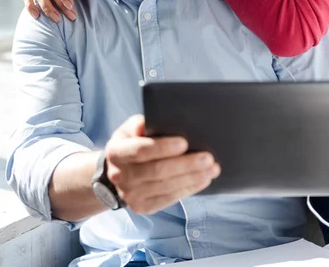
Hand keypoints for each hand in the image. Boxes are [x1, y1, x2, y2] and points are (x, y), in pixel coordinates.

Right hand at [106, 115, 220, 214]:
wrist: (117, 172)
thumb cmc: (132, 142)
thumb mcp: (131, 128)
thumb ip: (143, 123)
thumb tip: (158, 121)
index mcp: (116, 152)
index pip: (140, 150)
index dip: (163, 147)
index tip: (185, 142)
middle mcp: (120, 176)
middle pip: (157, 171)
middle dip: (185, 164)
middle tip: (208, 158)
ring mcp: (130, 195)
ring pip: (166, 186)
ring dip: (193, 178)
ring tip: (212, 169)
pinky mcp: (142, 207)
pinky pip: (169, 199)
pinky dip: (189, 189)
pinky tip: (203, 180)